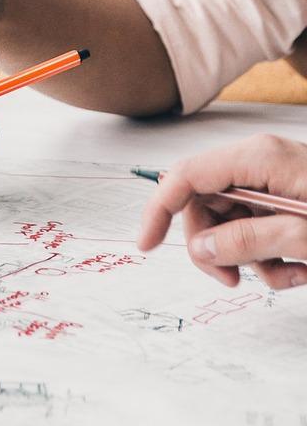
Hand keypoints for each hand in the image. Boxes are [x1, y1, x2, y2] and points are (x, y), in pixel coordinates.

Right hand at [138, 134, 306, 289]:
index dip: (159, 211)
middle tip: (232, 279)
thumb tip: (201, 249)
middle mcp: (260, 162)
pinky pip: (256, 226)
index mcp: (258, 158)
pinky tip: (302, 268)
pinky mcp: (286, 195)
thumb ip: (249, 241)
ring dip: (251, 257)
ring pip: (231, 220)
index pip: (186, 177)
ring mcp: (273, 178)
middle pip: (205, 203)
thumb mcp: (303, 234)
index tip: (147, 244)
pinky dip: (273, 255)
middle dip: (214, 246)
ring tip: (289, 274)